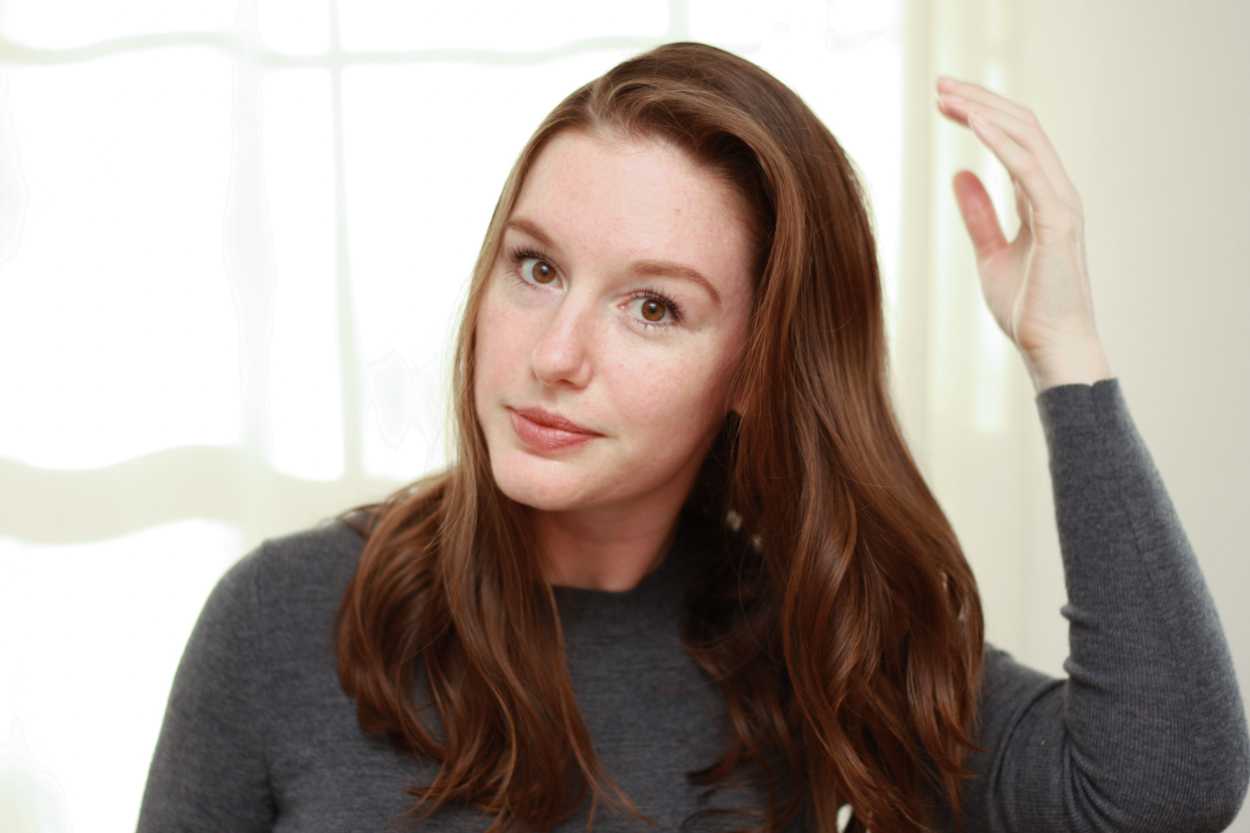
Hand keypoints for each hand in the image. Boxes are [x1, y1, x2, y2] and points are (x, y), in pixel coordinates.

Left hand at [936, 76, 1112, 390]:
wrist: (1052, 349)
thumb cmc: (1027, 308)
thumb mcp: (990, 254)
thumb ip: (978, 215)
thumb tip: (959, 175)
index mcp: (1042, 197)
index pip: (1013, 138)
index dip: (980, 114)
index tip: (943, 103)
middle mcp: (1056, 192)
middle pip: (1021, 127)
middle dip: (980, 101)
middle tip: (939, 85)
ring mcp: (1062, 203)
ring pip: (1026, 137)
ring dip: (986, 111)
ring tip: (948, 97)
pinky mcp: (1058, 221)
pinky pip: (1029, 169)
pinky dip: (1002, 142)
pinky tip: (975, 124)